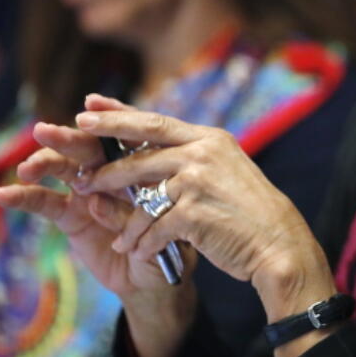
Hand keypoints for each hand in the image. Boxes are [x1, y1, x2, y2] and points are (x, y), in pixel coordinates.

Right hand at [0, 94, 196, 356]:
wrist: (154, 279)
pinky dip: (23, 198)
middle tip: (43, 131)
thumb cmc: (168, 243)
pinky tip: (2, 195)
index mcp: (142, 162)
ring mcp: (88, 190)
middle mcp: (112, 170)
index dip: (110, 116)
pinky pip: (45, 203)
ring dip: (42, 163)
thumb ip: (131, 210)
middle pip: (88, 146)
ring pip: (63, 169)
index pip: (126, 133)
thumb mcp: (160, 225)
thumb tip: (95, 202)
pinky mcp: (70, 215)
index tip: (92, 103)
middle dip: (66, 138)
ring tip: (27, 169)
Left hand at [71, 104, 340, 356]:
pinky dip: (142, 241)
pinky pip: (154, 227)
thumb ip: (192, 157)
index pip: (153, 121)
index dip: (117, 114)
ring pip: (142, 195)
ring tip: (110, 231)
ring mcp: (197, 181)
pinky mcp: (193, 212)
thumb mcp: (225, 170)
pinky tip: (135, 251)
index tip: (87, 106)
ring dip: (120, 216)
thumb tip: (151, 150)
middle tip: (76, 169)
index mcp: (208, 138)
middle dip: (104, 160)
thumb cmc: (248, 211)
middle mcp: (202, 152)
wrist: (279, 243)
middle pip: (139, 151)